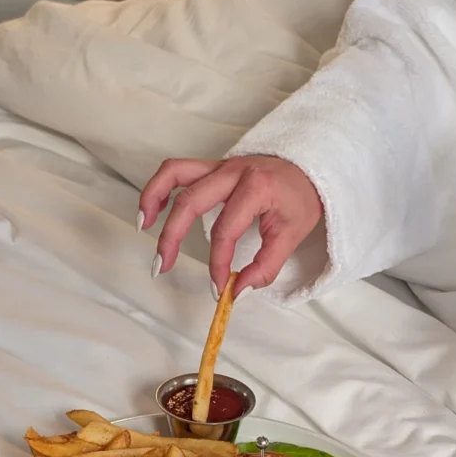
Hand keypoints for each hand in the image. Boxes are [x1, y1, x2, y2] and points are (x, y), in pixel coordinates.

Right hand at [138, 156, 322, 296]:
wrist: (311, 170)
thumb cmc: (301, 200)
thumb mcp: (292, 237)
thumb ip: (265, 268)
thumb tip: (239, 292)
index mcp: (256, 188)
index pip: (225, 230)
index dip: (218, 263)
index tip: (219, 287)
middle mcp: (233, 171)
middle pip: (190, 201)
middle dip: (171, 237)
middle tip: (162, 267)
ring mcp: (220, 165)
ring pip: (174, 174)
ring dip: (153, 199)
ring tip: (144, 229)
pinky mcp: (213, 167)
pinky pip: (178, 169)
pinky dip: (160, 187)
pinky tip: (152, 209)